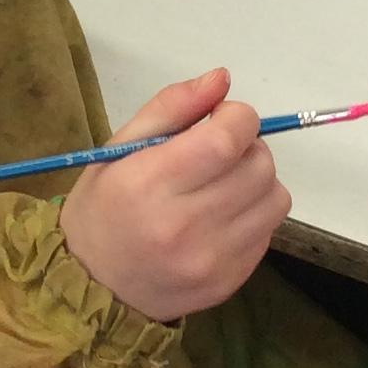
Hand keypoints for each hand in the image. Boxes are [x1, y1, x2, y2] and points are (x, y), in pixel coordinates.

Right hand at [62, 68, 290, 321]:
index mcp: (150, 184)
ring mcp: (211, 260)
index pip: (227, 140)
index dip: (238, 118)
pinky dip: (253, 215)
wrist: (93, 288)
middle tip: (219, 153)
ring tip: (223, 185)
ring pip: (274, 198)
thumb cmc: (103, 209)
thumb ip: (172, 107)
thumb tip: (222, 79)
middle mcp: (184, 226)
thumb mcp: (118, 148)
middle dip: (248, 146)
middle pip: (259, 166)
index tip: (222, 118)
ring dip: (258, 181)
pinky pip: (268, 231)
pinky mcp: (229, 281)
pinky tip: (221, 218)